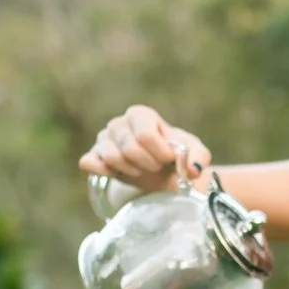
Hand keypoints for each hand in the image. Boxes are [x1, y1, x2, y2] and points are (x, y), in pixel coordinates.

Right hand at [78, 104, 211, 193]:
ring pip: (111, 158)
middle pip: (129, 149)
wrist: (156, 173)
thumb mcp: (192, 152)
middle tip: (155, 167)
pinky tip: (120, 174)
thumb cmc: (173, 157)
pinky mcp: (92, 156)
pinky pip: (89, 163)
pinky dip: (106, 172)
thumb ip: (199, 157)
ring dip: (132, 171)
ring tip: (141, 170)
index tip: (167, 159)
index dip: (159, 154)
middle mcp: (118, 123)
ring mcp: (102, 139)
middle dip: (147, 164)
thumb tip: (193, 171)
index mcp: (140, 114)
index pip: (146, 135)